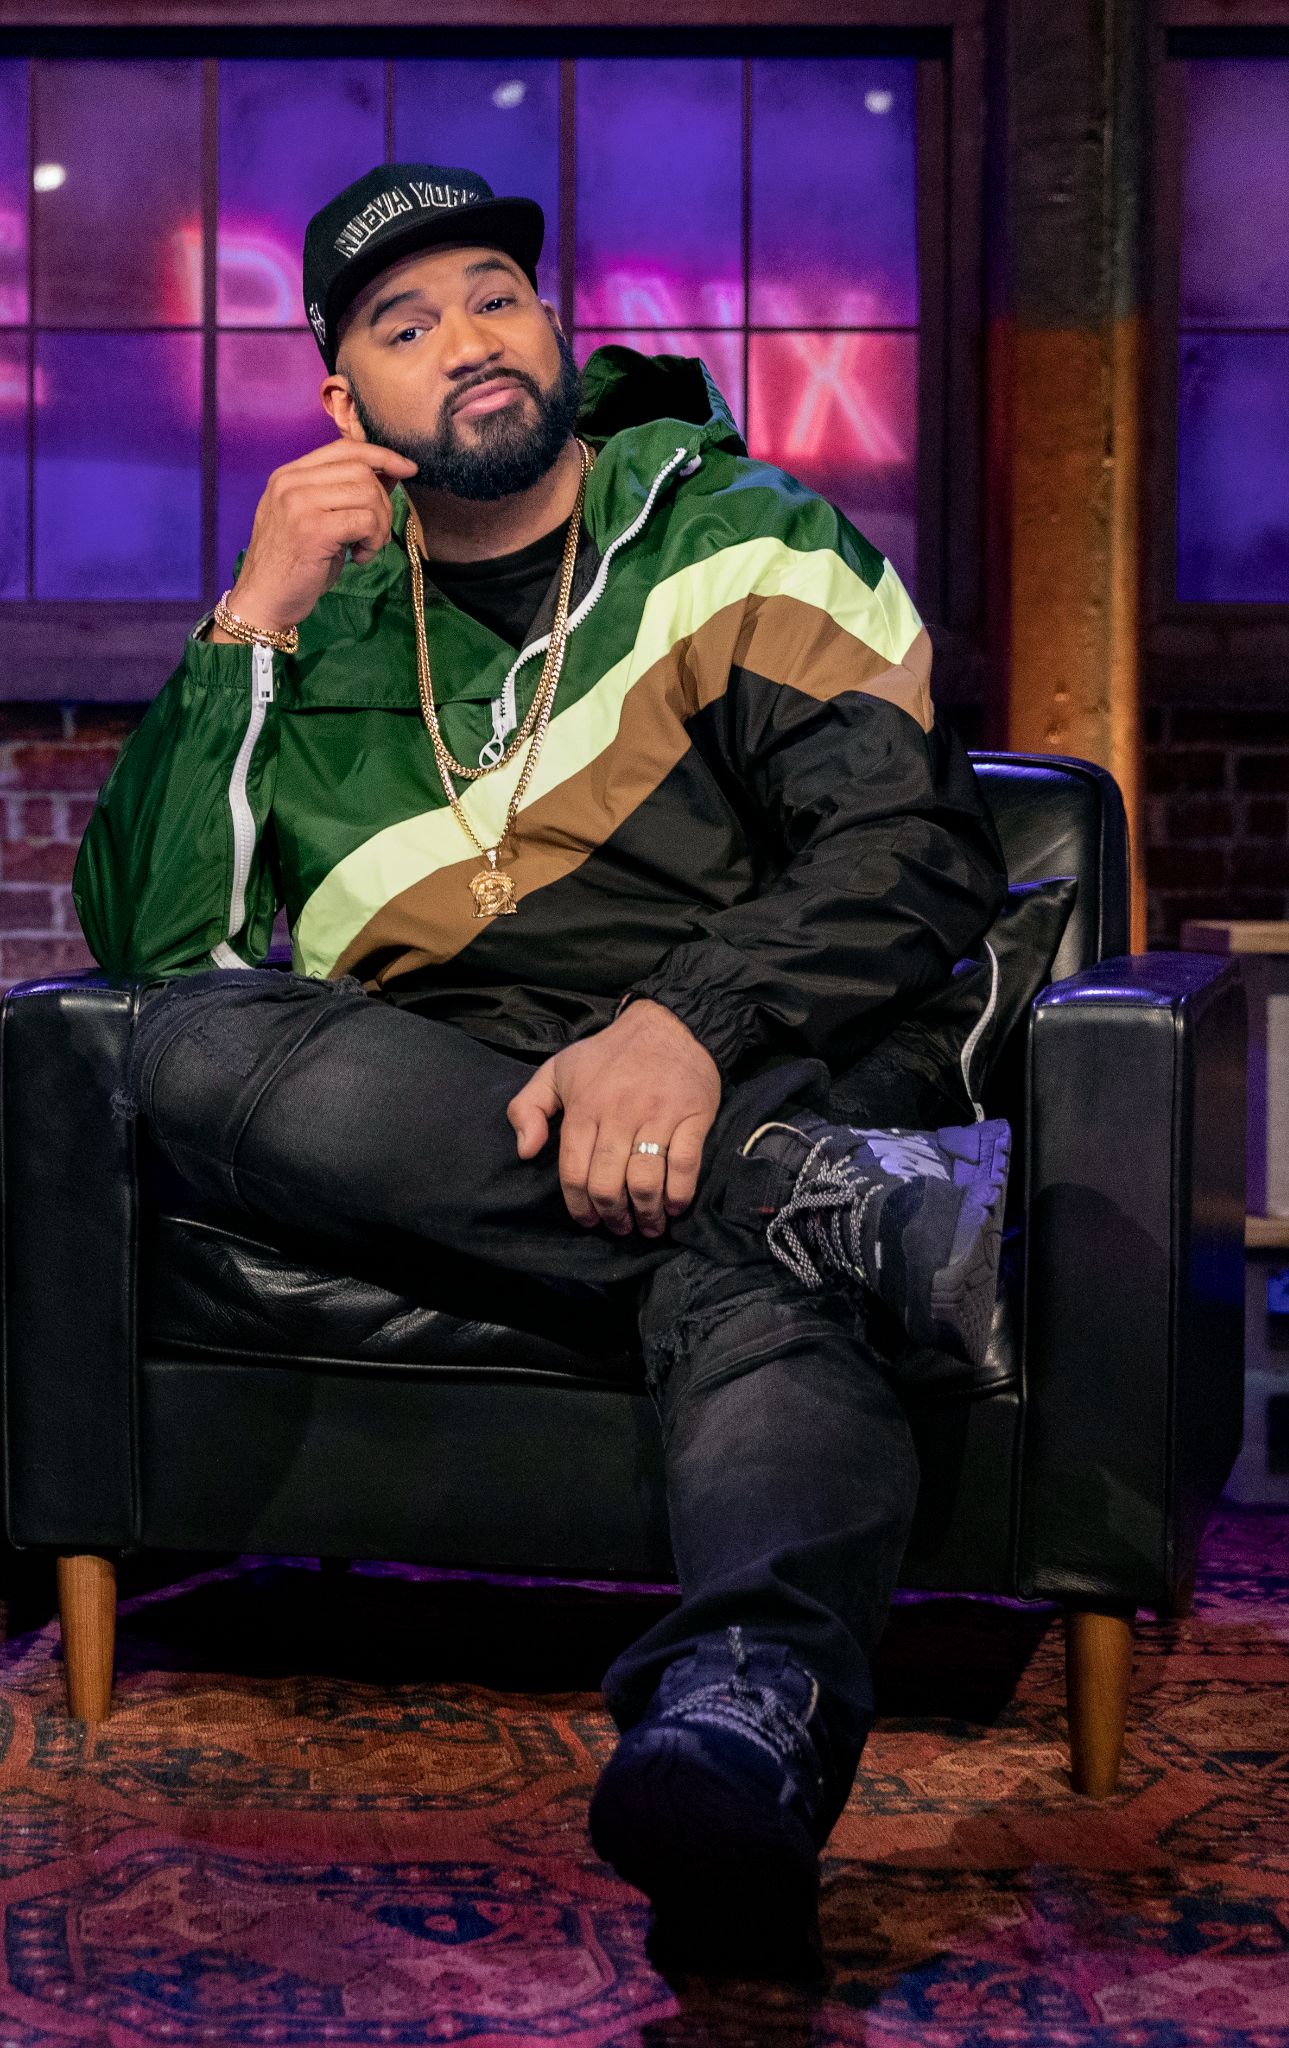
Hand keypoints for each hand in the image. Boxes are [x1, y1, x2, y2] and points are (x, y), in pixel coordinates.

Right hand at [211, 439, 418, 638]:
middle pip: (361, 469)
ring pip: (367, 493)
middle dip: (383, 502)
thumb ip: (345, 494)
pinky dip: (373, 541)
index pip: (344, 448)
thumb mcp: (318, 520)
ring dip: (380, 524)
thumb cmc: (294, 565)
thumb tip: (392, 472)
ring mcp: (300, 503)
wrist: (263, 600)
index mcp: (290, 475)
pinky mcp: (313, 529)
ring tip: (367, 547)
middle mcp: (292, 482)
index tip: (407, 468)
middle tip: (376, 534)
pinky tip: (360, 557)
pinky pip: (365, 521)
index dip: (381, 455)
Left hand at [507, 1000, 720, 1237]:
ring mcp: (657, 1116)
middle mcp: (618, 1114)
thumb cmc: (608, 1054)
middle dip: (611, 1215)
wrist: (668, 1025)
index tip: (588, 1220)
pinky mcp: (692, 1116)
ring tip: (647, 1225)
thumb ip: (527, 1108)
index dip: (579, 1205)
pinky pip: (685, 1165)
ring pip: (646, 1181)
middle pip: (608, 1183)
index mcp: (584, 1107)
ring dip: (646, 1213)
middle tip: (618, 1227)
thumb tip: (525, 1151)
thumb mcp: (556, 1070)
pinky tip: (674, 1206)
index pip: (574, 1172)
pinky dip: (679, 1194)